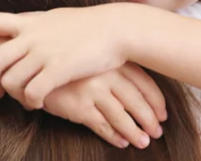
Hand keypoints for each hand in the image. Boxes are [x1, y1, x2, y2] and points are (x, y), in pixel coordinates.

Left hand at [0, 4, 131, 108]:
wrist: (117, 28)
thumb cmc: (91, 24)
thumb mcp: (58, 17)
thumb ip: (38, 24)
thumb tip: (24, 26)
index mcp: (31, 21)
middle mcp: (32, 35)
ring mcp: (44, 52)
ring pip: (10, 81)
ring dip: (12, 95)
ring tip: (23, 99)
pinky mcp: (58, 69)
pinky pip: (32, 93)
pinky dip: (30, 102)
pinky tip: (39, 103)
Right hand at [43, 63, 166, 148]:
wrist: (36, 63)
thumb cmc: (70, 60)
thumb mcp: (95, 58)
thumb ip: (115, 68)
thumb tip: (140, 90)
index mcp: (113, 60)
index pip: (145, 82)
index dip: (156, 101)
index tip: (163, 115)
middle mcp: (106, 74)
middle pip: (137, 101)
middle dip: (150, 119)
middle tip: (158, 132)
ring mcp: (93, 90)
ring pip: (122, 116)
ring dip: (135, 132)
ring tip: (143, 142)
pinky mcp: (79, 106)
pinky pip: (102, 125)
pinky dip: (114, 136)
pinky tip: (121, 142)